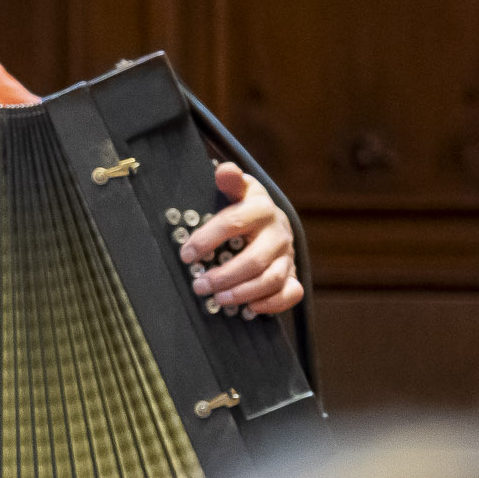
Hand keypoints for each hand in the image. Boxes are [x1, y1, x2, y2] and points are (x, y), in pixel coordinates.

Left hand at [181, 163, 305, 317]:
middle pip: (255, 259)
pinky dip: (271, 304)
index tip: (186, 254)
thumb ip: (230, 181)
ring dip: (242, 293)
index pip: (234, 222)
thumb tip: (224, 168)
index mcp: (260, 208)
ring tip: (216, 299)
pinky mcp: (293, 273)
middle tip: (198, 285)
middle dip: (224, 275)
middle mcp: (278, 232)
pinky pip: (291, 293)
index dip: (208, 239)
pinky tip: (248, 308)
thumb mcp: (236, 189)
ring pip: (272, 279)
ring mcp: (288, 254)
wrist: (270, 220)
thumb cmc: (243, 206)